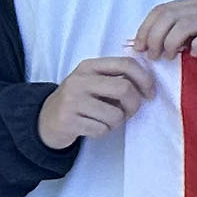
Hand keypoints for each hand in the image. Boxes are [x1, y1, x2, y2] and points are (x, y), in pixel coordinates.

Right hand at [36, 57, 151, 149]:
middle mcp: (79, 80)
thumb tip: (148, 86)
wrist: (46, 119)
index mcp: (89, 66)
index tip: (150, 93)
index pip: (126, 64)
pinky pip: (102, 129)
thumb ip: (117, 78)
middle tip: (130, 112)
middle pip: (124, 89)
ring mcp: (72, 100)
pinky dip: (103, 131)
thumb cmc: (80, 100)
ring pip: (115, 114)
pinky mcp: (68, 120)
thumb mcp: (94, 82)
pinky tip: (91, 127)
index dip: (145, 79)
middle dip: (134, 105)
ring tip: (105, 119)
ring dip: (117, 122)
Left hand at [128, 0, 196, 61]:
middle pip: (169, 15)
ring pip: (184, 25)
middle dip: (155, 37)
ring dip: (170, 44)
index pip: (162, 9)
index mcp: (195, 4)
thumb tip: (141, 42)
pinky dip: (195, 47)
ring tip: (170, 57)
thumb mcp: (191, 36)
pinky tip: (194, 56)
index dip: (145, 28)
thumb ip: (171, 33)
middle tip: (153, 55)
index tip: (139, 47)